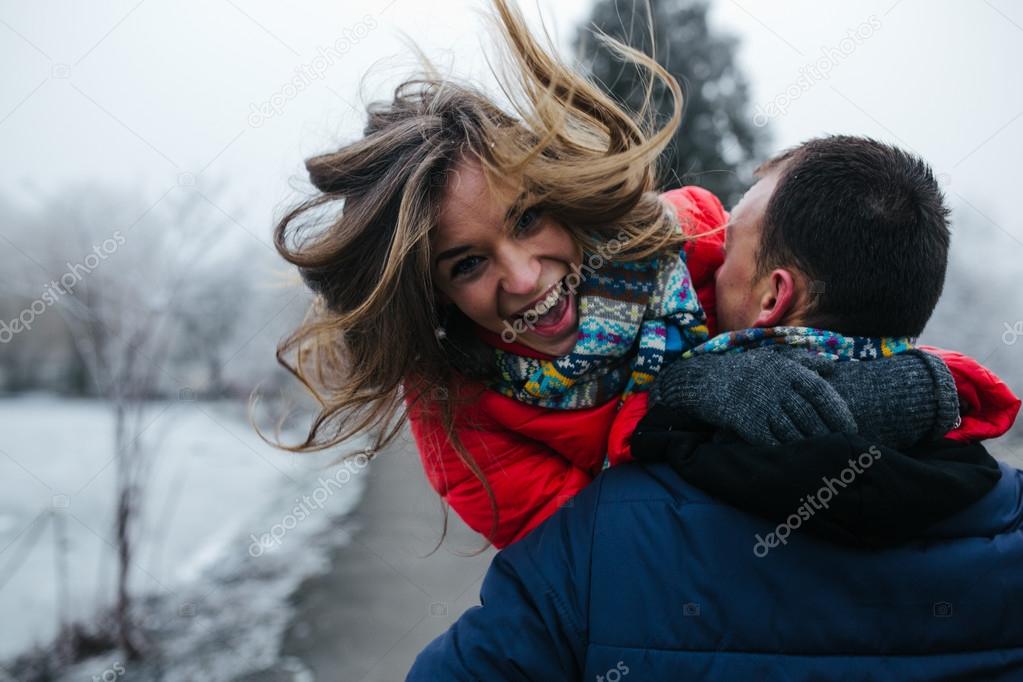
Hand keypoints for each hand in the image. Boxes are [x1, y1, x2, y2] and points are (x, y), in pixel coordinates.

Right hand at [650, 346, 857, 444]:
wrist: (706, 380)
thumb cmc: (745, 370)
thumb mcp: (773, 358)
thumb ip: (804, 361)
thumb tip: (832, 367)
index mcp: (786, 370)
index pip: (821, 392)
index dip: (838, 412)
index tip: (851, 428)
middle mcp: (776, 386)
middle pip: (810, 415)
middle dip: (828, 434)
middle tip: (841, 449)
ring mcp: (761, 405)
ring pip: (793, 431)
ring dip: (810, 446)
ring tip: (824, 457)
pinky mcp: (746, 422)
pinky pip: (772, 441)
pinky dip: (786, 451)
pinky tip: (797, 459)